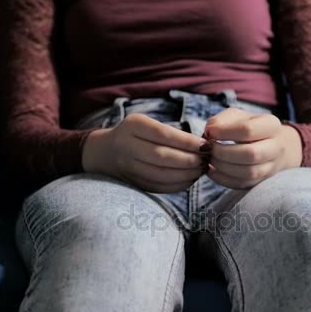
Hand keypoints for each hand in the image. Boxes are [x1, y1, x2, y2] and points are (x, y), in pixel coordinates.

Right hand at [82, 113, 206, 192]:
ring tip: (201, 170)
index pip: (164, 135)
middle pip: (162, 156)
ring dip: (186, 174)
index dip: (187, 142)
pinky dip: (178, 185)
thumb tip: (202, 146)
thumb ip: (170, 132)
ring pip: (161, 174)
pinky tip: (190, 179)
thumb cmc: (136, 135)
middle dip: (189, 160)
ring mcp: (127, 166)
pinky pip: (158, 186)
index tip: (206, 146)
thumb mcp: (147, 125)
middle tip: (206, 160)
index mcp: (133, 125)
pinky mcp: (132, 182)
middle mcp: (127, 145)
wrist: (104, 152)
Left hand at [204, 108, 302, 188]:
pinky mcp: (261, 180)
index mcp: (271, 125)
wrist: (270, 144)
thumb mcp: (236, 116)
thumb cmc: (249, 127)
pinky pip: (242, 184)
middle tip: (210, 148)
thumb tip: (209, 132)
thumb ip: (221, 120)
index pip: (248, 129)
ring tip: (211, 159)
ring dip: (223, 167)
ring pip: (248, 172)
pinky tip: (212, 170)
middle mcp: (276, 146)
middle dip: (224, 152)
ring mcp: (271, 166)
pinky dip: (223, 179)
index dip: (224, 132)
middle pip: (251, 154)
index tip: (210, 133)